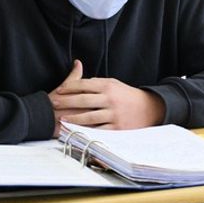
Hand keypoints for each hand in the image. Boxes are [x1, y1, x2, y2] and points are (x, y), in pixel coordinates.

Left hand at [49, 60, 164, 132]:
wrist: (148, 108)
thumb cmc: (127, 95)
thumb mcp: (114, 83)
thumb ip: (96, 80)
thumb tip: (78, 71)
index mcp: (108, 86)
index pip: (85, 84)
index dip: (70, 87)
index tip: (59, 90)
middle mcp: (110, 99)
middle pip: (84, 99)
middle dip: (67, 101)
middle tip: (55, 103)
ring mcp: (113, 114)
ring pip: (89, 117)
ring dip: (74, 118)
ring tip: (63, 119)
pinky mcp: (117, 127)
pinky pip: (99, 130)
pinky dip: (87, 131)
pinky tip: (78, 132)